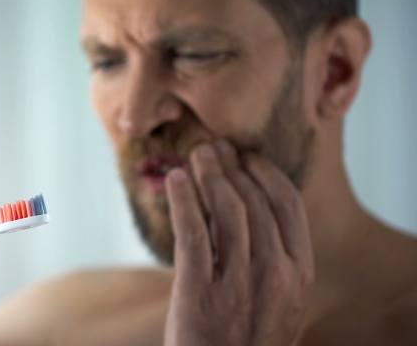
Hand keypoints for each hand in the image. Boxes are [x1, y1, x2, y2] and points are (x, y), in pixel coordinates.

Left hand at [164, 139, 313, 345]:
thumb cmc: (248, 337)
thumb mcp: (280, 301)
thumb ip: (276, 257)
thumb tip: (254, 203)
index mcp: (300, 272)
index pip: (287, 205)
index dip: (265, 173)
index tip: (246, 157)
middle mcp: (275, 273)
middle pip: (253, 201)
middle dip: (231, 167)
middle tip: (214, 148)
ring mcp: (238, 283)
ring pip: (225, 210)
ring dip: (208, 174)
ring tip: (196, 155)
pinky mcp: (199, 291)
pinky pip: (192, 232)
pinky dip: (183, 199)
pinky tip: (176, 180)